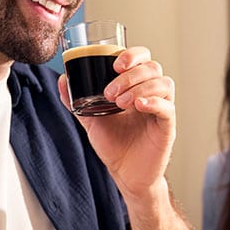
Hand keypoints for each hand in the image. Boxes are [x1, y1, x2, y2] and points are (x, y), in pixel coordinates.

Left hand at [57, 46, 174, 200]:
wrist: (125, 174)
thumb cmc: (114, 145)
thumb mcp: (91, 120)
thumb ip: (77, 101)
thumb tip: (62, 80)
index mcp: (136, 87)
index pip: (143, 58)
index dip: (132, 54)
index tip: (114, 64)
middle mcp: (152, 94)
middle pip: (152, 67)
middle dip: (130, 75)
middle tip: (110, 91)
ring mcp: (161, 109)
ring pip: (163, 83)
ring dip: (139, 87)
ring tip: (119, 103)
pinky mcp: (167, 126)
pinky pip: (167, 107)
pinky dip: (154, 102)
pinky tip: (139, 105)